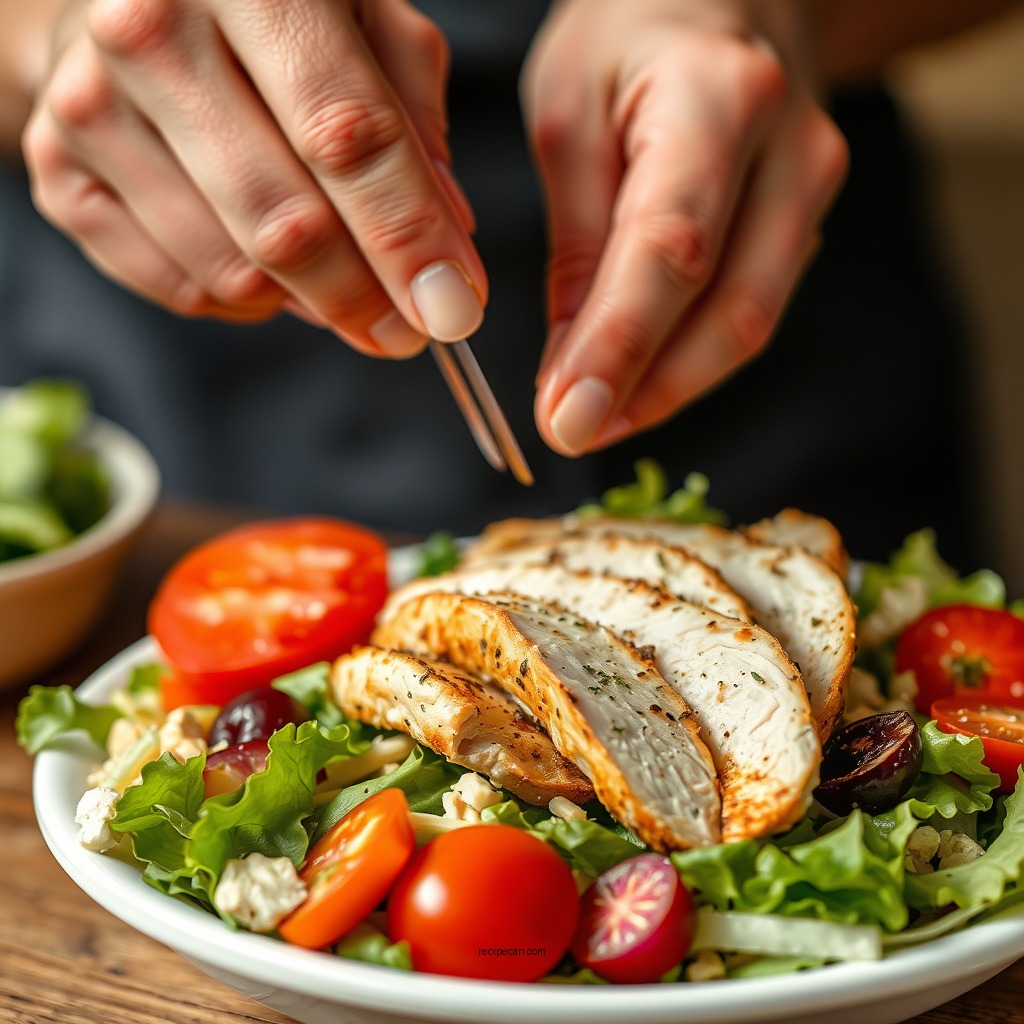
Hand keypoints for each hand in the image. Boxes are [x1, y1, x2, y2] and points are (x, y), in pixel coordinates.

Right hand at [22, 0, 485, 354]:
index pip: (347, 136)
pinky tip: (261, 263)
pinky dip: (242, 300)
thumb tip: (444, 243)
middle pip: (286, 223)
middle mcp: (150, 28)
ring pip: (232, 271)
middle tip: (407, 332)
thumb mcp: (364, 19)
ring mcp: (90, 104)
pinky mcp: (57, 169)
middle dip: (364, 300)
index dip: (408, 238)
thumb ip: (413, 119)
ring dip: (305, 302)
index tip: (453, 309)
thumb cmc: (268, 9)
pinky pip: (178, 288)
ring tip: (332, 274)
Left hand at [523, 0, 847, 453]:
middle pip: (731, 310)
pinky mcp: (805, 220)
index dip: (619, 348)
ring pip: (750, 323)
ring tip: (596, 417)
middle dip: (648, 390)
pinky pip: (752, 308)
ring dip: (670, 387)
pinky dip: (692, 358)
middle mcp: (789, 149)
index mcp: (717, 100)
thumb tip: (573, 360)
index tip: (566, 420)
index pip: (671, 252)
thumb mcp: (570, 113)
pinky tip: (639, 378)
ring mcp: (811, 187)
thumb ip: (575, 238)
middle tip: (572, 433)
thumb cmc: (628, 33)